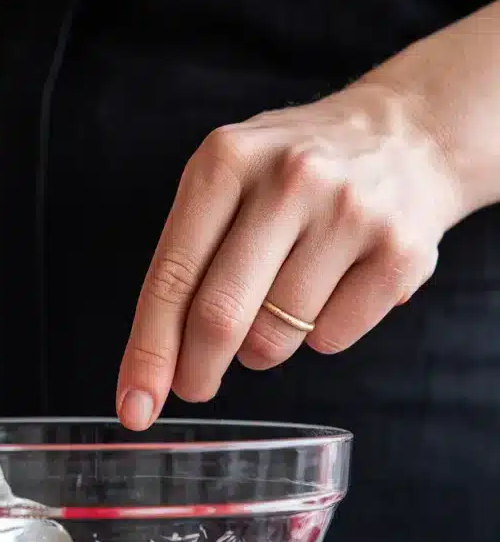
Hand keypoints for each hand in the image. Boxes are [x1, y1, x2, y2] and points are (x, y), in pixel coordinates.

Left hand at [117, 83, 462, 429]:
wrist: (408, 134)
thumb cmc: (293, 173)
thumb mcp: (228, 181)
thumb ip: (188, 261)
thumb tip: (154, 371)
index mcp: (226, 161)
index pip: (172, 278)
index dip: (149, 353)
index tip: (134, 408)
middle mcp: (288, 180)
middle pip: (220, 317)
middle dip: (197, 372)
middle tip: (194, 388)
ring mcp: (349, 214)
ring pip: (276, 338)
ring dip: (262, 348)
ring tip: (278, 305)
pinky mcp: (400, 252)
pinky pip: (332, 339)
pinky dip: (320, 336)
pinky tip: (332, 291)